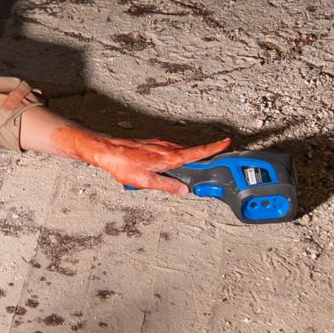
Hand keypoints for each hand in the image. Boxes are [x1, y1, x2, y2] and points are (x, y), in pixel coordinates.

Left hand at [69, 132, 232, 193]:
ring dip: (189, 158)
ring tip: (194, 168)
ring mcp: (160, 144)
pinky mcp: (153, 144)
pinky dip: (177, 156)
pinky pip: (171, 150)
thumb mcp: (147, 181)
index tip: (227, 142)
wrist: (106, 150)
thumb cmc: (123, 165)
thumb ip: (168, 185)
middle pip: (192, 152)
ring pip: (181, 151)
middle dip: (205, 156)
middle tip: (217, 161)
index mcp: (169, 157)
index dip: (214, 148)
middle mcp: (166, 147)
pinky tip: (171, 165)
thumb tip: (184, 190)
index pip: (197, 152)